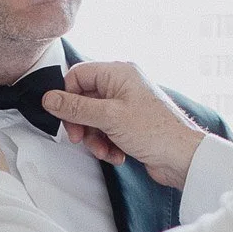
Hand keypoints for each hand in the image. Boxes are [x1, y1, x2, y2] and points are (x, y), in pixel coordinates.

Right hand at [42, 62, 207, 188]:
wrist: (182, 158)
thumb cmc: (157, 132)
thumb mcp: (109, 117)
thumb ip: (76, 108)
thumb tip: (50, 99)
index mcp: (119, 73)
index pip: (78, 75)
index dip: (67, 96)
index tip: (65, 116)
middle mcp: (123, 86)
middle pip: (84, 100)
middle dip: (81, 123)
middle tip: (80, 138)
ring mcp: (127, 106)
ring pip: (93, 119)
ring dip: (94, 138)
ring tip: (104, 150)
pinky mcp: (130, 125)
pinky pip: (106, 131)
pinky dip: (107, 144)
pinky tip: (116, 154)